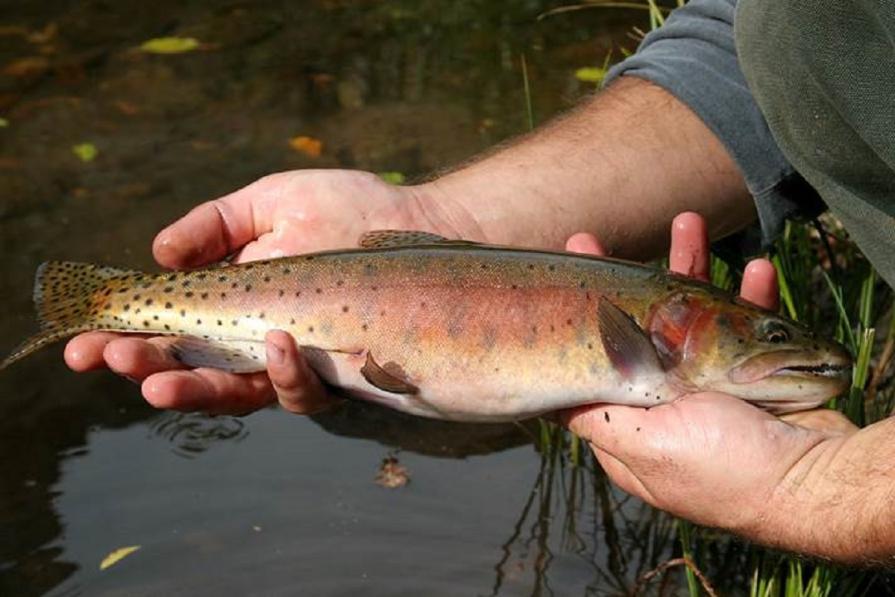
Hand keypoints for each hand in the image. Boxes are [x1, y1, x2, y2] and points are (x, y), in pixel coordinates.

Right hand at [64, 170, 476, 414]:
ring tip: (158, 381)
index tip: (88, 344)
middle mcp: (264, 339)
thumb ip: (216, 224)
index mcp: (240, 303)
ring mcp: (303, 360)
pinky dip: (287, 374)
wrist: (422, 223)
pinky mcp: (344, 373)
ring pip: (243, 395)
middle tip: (111, 364)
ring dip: (199, 390)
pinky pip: (307, 390)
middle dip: (149, 372)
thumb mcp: (272, 203)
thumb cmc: (349, 210)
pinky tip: (278, 343)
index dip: (134, 342)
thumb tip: (158, 253)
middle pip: (198, 371)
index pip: (178, 332)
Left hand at [561, 212, 857, 542]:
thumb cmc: (723, 467)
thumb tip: (548, 398)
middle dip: (629, 278)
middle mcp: (667, 400)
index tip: (573, 270)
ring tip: (689, 223)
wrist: (811, 482)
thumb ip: (595, 415)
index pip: (597, 361)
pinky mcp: (753, 376)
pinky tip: (757, 269)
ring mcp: (710, 386)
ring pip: (693, 316)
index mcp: (634, 420)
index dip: (584, 315)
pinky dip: (752, 296)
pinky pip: (750, 326)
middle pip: (641, 328)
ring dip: (692, 268)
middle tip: (596, 237)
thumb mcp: (643, 443)